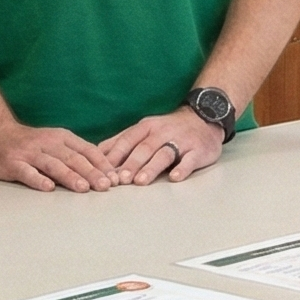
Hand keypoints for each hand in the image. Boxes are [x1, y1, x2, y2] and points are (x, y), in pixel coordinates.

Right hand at [0, 119, 119, 192]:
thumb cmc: (32, 143)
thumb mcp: (56, 142)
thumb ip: (76, 154)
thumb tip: (104, 171)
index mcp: (62, 137)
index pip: (87, 150)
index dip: (102, 164)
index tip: (115, 177)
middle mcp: (48, 143)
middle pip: (73, 158)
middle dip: (91, 172)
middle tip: (106, 186)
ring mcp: (30, 153)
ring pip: (53, 164)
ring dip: (70, 176)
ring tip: (84, 188)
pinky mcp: (13, 163)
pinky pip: (27, 172)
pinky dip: (38, 179)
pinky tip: (48, 188)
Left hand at [101, 106, 222, 185]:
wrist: (204, 118)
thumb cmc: (168, 129)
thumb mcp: (144, 129)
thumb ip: (121, 141)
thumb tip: (95, 155)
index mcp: (147, 127)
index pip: (128, 140)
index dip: (115, 155)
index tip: (103, 172)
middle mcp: (163, 132)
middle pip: (144, 148)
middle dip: (131, 163)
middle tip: (119, 179)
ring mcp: (181, 140)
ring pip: (164, 153)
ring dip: (151, 167)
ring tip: (141, 181)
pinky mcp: (198, 150)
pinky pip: (190, 160)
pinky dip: (183, 168)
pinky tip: (175, 177)